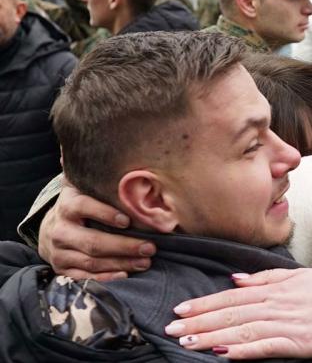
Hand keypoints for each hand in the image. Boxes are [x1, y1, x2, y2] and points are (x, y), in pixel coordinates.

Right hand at [39, 181, 155, 279]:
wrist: (53, 228)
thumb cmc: (81, 203)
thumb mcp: (85, 185)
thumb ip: (97, 171)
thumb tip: (104, 142)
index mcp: (68, 204)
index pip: (84, 207)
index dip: (105, 214)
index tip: (128, 220)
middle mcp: (61, 229)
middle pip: (93, 241)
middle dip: (124, 246)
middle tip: (150, 247)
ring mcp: (60, 252)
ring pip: (93, 261)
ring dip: (122, 263)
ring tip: (146, 260)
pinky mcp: (63, 269)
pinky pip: (86, 277)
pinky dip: (108, 277)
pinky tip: (127, 274)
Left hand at [164, 268, 311, 358]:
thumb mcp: (297, 275)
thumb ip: (264, 277)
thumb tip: (235, 279)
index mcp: (274, 289)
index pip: (231, 297)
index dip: (204, 304)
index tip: (180, 310)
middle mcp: (276, 304)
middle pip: (230, 314)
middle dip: (198, 323)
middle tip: (171, 329)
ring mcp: (286, 324)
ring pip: (242, 331)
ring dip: (212, 337)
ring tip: (187, 344)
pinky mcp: (299, 343)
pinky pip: (266, 347)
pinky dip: (244, 350)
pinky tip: (225, 354)